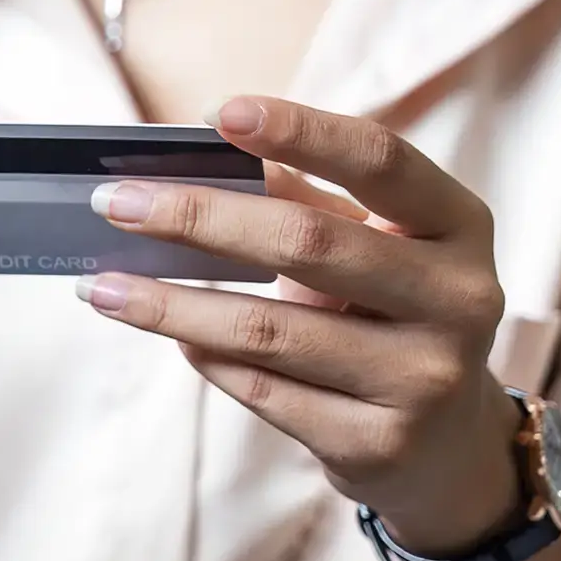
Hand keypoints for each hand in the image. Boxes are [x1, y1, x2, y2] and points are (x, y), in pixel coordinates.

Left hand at [78, 96, 521, 553]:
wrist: (448, 447)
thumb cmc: (391, 315)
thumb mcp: (374, 246)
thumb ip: (305, 199)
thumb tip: (199, 150)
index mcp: (457, 226)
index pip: (381, 160)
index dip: (302, 130)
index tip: (219, 113)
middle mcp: (458, 298)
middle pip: (308, 243)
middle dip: (197, 218)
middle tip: (115, 203)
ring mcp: (423, 378)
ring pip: (269, 330)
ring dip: (171, 305)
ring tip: (102, 287)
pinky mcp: (378, 444)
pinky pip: (264, 390)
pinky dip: (205, 356)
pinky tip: (168, 335)